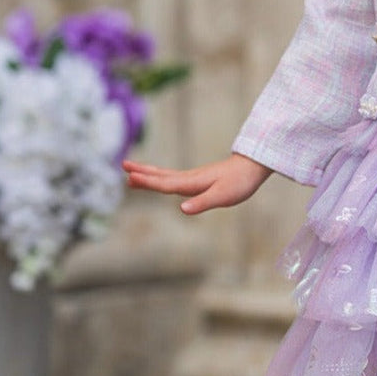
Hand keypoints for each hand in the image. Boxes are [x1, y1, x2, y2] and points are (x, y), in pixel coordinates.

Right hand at [122, 152, 271, 214]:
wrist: (252, 167)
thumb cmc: (239, 183)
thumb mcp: (222, 196)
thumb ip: (202, 203)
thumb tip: (182, 209)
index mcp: (192, 182)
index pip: (166, 183)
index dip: (148, 182)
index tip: (129, 177)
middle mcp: (190, 178)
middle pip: (161, 176)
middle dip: (142, 172)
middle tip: (123, 166)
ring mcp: (193, 178)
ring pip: (166, 175)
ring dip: (148, 172)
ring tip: (132, 170)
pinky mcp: (199, 179)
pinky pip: (174, 178)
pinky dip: (161, 176)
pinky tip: (159, 178)